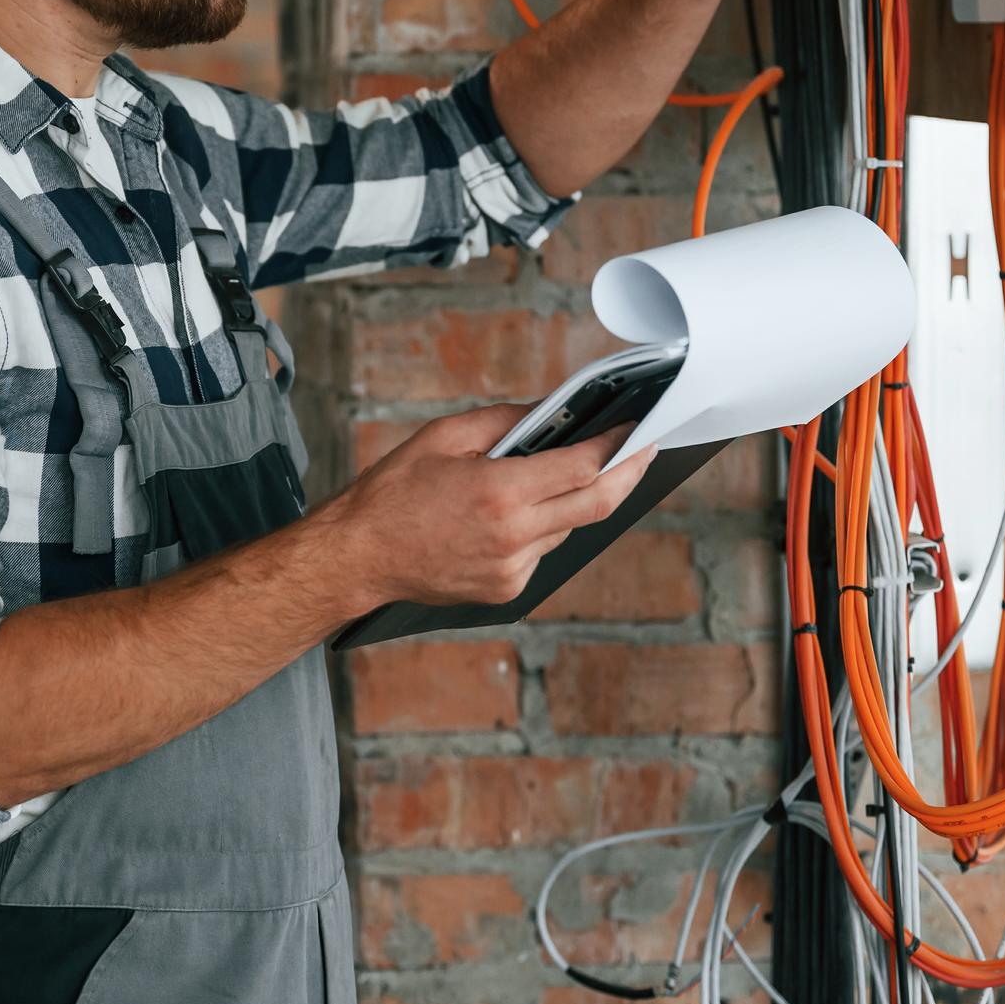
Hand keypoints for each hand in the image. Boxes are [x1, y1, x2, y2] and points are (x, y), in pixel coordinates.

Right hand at [309, 404, 658, 614]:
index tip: (636, 429)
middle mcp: (513, 537)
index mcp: (499, 493)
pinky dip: (539, 525)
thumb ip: (504, 421)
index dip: (618, 447)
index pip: (583, 468)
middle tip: (644, 450)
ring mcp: (513, 570)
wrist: (360, 556)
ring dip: (573, 499)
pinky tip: (513, 512)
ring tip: (562, 472)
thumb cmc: (393, 493)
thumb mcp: (444, 436)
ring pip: (568, 527)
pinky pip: (542, 550)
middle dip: (628, 474)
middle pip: (596, 505)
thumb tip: (550, 413)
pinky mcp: (507, 590)